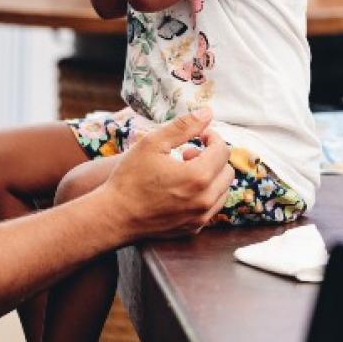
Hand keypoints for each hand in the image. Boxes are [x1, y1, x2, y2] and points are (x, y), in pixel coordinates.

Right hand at [101, 109, 233, 240]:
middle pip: (227, 171)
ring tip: (183, 171)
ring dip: (210, 177)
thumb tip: (207, 112)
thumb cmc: (131, 177)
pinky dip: (203, 194)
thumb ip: (183, 126)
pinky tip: (181, 189)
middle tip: (186, 153)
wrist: (115, 215)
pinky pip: (211, 207)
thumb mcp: (153, 143)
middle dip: (211, 157)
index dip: (212, 137)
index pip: (222, 151)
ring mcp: (200, 217)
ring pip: (222, 190)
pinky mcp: (194, 228)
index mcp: (198, 176)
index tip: (198, 135)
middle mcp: (205, 199)